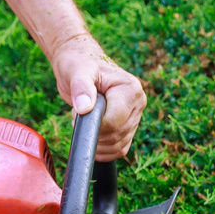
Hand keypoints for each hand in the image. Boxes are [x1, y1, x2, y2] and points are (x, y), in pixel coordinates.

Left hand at [48, 32, 146, 160]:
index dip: (94, 125)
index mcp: (130, 90)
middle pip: (117, 135)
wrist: (80, 63)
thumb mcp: (76, 71)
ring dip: (97, 141)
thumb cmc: (78, 63)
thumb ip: (81, 87)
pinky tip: (91, 136)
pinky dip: (104, 150)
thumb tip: (84, 108)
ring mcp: (135, 116)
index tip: (78, 113)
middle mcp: (138, 104)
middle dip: (94, 132)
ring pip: (119, 145)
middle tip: (78, 115)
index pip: (115, 121)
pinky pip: (120, 148)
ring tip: (85, 119)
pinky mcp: (129, 127)